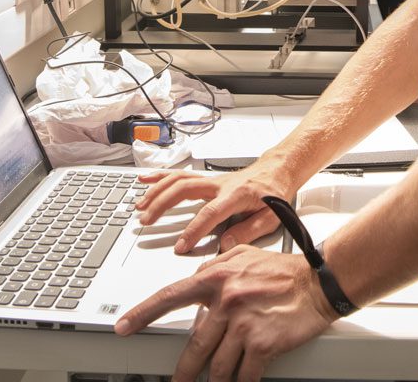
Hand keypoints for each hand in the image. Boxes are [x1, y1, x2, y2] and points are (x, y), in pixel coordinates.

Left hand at [114, 245, 336, 381]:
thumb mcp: (243, 256)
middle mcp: (226, 301)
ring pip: (216, 366)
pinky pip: (244, 375)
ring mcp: (243, 324)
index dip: (142, 314)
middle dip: (181, 371)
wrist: (318, 281)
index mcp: (216, 278)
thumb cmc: (284, 271)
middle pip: (194, 346)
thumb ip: (216, 266)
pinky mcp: (262, 343)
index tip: (123, 326)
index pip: (170, 297)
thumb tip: (196, 277)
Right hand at [136, 163, 295, 252]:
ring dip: (157, 191)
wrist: (278, 171)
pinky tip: (145, 180)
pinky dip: (161, 176)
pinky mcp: (206, 180)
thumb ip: (248, 231)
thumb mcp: (272, 217)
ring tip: (140, 206)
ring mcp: (211, 180)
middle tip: (147, 221)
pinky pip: (180, 175)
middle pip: (184, 189)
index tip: (180, 246)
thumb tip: (225, 246)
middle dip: (162, 204)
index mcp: (237, 194)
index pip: (210, 213)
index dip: (193, 230)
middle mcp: (220, 184)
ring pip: (179, 180)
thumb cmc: (275, 193)